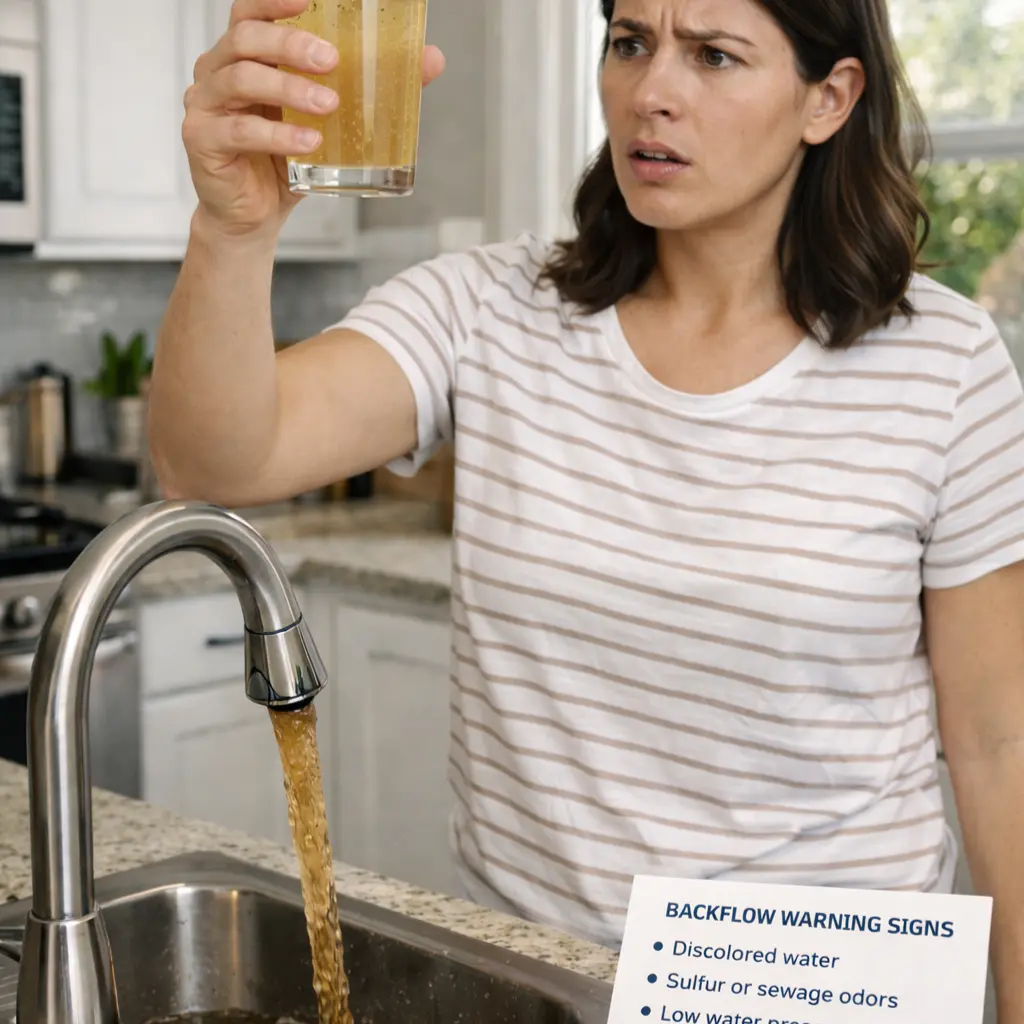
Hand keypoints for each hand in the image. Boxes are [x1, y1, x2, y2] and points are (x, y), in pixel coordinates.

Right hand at [182, 0, 445, 239]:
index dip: (276, 1)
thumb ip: (372, 86)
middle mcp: (219, 71)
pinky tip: (309, 143)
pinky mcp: (203, 140)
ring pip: (241, 80)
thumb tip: (431, 59)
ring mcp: (205, 104)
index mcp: (246, 56)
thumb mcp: (331, 120)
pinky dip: (278, 136)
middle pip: (246, 39)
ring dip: (289, 91)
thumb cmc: (287, 159)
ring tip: (328, 106)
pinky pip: (239, 131)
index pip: (251, 11)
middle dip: (290, 45)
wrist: (255, 214)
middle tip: (332, 61)